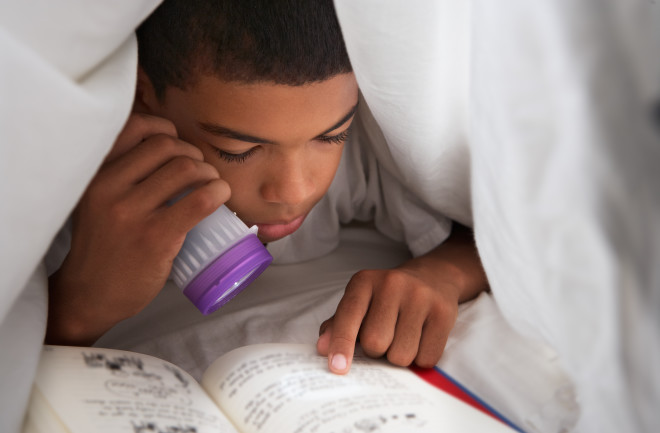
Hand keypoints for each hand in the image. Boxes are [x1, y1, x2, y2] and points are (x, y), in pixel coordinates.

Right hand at [46, 113, 229, 344]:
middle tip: (200, 173)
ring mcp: (131, 212)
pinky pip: (199, 201)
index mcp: (95, 173)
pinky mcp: (155, 236)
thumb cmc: (104, 245)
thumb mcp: (98, 200)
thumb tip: (171, 147)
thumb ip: (121, 173)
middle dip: (192, 154)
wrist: (91, 295)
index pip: (135, 127)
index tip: (179, 145)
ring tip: (211, 186)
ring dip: (209, 173)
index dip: (165, 129)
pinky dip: (218, 192)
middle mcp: (108, 186)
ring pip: (186, 168)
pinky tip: (220, 196)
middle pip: (166, 145)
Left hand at [316, 266, 459, 373]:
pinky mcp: (443, 313)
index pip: (349, 316)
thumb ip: (338, 324)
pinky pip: (426, 358)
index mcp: (364, 281)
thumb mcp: (360, 302)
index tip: (337, 368)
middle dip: (376, 351)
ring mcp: (420, 297)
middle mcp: (392, 284)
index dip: (341, 344)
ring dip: (398, 357)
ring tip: (402, 337)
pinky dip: (420, 359)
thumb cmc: (387, 298)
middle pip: (375, 342)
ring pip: (401, 355)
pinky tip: (420, 339)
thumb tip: (323, 348)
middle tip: (383, 337)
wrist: (433, 277)